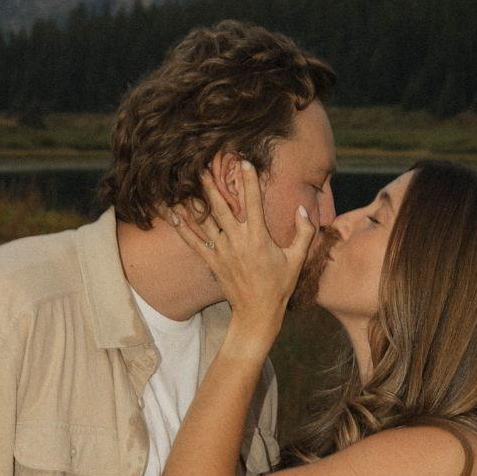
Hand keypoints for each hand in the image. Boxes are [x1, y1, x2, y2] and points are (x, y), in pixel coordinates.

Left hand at [170, 159, 314, 344]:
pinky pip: (194, 242)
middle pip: (222, 207)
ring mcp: (222, 251)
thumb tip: (302, 209)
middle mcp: (237, 241)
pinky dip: (183, 228)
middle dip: (212, 186)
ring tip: (184, 184)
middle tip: (203, 167)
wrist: (257, 312)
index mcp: (258, 238)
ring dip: (194, 202)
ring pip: (205, 221)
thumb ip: (303, 232)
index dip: (248, 181)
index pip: (253, 203)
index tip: (244, 163)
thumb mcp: (297, 259)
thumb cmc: (279, 285)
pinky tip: (173, 215)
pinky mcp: (212, 261)